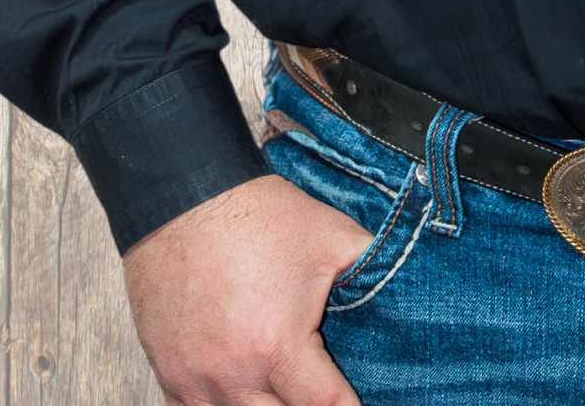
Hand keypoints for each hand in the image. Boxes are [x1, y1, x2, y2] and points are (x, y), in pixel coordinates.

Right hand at [123, 174, 368, 404]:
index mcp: (277, 346)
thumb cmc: (256, 217)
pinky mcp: (171, 377)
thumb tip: (414, 287)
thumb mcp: (331, 236)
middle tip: (321, 384)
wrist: (184, 198)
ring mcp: (195, 382)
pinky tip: (248, 390)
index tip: (358, 398)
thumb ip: (375, 267)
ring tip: (287, 386)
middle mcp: (233, 376)